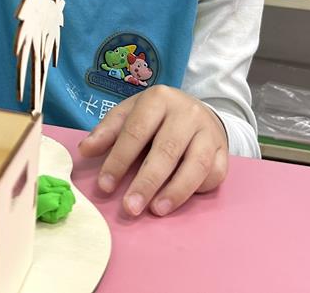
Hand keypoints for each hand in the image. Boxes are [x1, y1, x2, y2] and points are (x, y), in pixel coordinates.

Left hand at [77, 85, 227, 216]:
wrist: (196, 110)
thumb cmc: (156, 117)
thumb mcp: (130, 114)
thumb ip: (108, 131)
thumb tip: (85, 150)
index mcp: (158, 99)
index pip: (136, 132)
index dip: (118, 160)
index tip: (104, 186)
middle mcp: (187, 112)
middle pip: (166, 150)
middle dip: (146, 182)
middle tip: (130, 208)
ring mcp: (209, 131)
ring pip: (196, 165)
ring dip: (175, 191)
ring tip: (156, 210)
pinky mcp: (224, 150)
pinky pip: (214, 174)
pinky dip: (197, 190)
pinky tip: (179, 199)